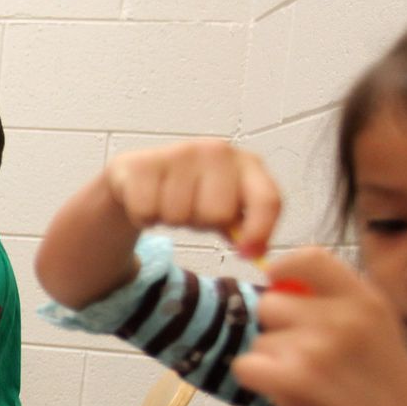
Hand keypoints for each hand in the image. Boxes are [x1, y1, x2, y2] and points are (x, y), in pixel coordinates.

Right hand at [101, 139, 281, 257]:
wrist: (139, 175)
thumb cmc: (192, 193)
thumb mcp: (226, 208)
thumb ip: (245, 229)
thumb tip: (255, 253)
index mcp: (247, 163)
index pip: (267, 199)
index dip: (260, 231)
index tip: (247, 254)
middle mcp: (216, 151)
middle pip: (217, 214)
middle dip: (202, 224)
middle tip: (192, 212)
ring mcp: (179, 153)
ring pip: (179, 215)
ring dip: (172, 220)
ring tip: (168, 205)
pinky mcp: (143, 164)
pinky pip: (147, 211)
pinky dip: (145, 217)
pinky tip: (148, 202)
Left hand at [231, 248, 406, 405]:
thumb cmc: (386, 390)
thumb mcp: (376, 330)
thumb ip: (334, 304)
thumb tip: (277, 283)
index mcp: (365, 299)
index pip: (308, 258)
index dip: (283, 270)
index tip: (279, 285)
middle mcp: (341, 317)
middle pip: (269, 303)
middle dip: (277, 330)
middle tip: (306, 358)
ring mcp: (316, 348)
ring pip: (259, 340)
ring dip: (272, 362)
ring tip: (311, 383)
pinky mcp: (294, 379)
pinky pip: (246, 366)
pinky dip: (258, 382)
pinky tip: (290, 394)